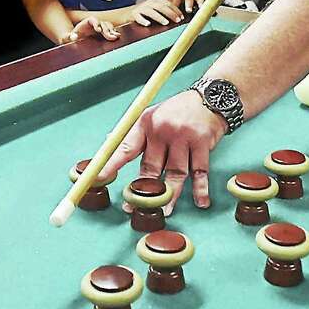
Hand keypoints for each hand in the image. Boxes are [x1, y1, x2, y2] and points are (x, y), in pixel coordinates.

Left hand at [64, 15, 118, 43]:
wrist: (76, 39)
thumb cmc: (71, 38)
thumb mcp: (68, 38)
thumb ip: (69, 37)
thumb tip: (73, 37)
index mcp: (86, 23)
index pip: (92, 20)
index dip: (96, 23)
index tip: (98, 30)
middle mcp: (94, 23)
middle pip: (102, 23)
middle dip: (107, 29)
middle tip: (110, 36)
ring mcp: (100, 27)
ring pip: (108, 26)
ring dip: (112, 31)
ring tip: (115, 37)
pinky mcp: (103, 32)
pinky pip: (110, 30)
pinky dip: (114, 33)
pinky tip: (117, 36)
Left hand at [102, 89, 227, 211]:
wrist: (210, 98)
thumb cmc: (177, 109)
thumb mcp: (151, 114)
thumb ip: (133, 132)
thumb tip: (108, 142)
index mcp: (145, 123)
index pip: (124, 148)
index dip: (111, 165)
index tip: (98, 178)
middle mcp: (162, 130)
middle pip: (150, 167)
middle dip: (142, 191)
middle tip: (134, 207)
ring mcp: (182, 137)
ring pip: (175, 174)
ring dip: (170, 196)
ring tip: (165, 210)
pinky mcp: (202, 143)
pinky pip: (200, 172)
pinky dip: (200, 189)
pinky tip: (200, 202)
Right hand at [129, 0, 183, 26]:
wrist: (126, 14)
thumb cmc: (144, 13)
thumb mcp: (155, 9)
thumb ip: (164, 11)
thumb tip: (179, 17)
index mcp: (155, 1)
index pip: (168, 4)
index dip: (176, 10)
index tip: (182, 17)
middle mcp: (148, 3)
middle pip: (161, 7)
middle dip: (170, 13)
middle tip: (177, 20)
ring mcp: (141, 9)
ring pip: (151, 12)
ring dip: (159, 17)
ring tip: (166, 22)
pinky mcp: (133, 15)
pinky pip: (139, 17)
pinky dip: (143, 20)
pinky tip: (148, 24)